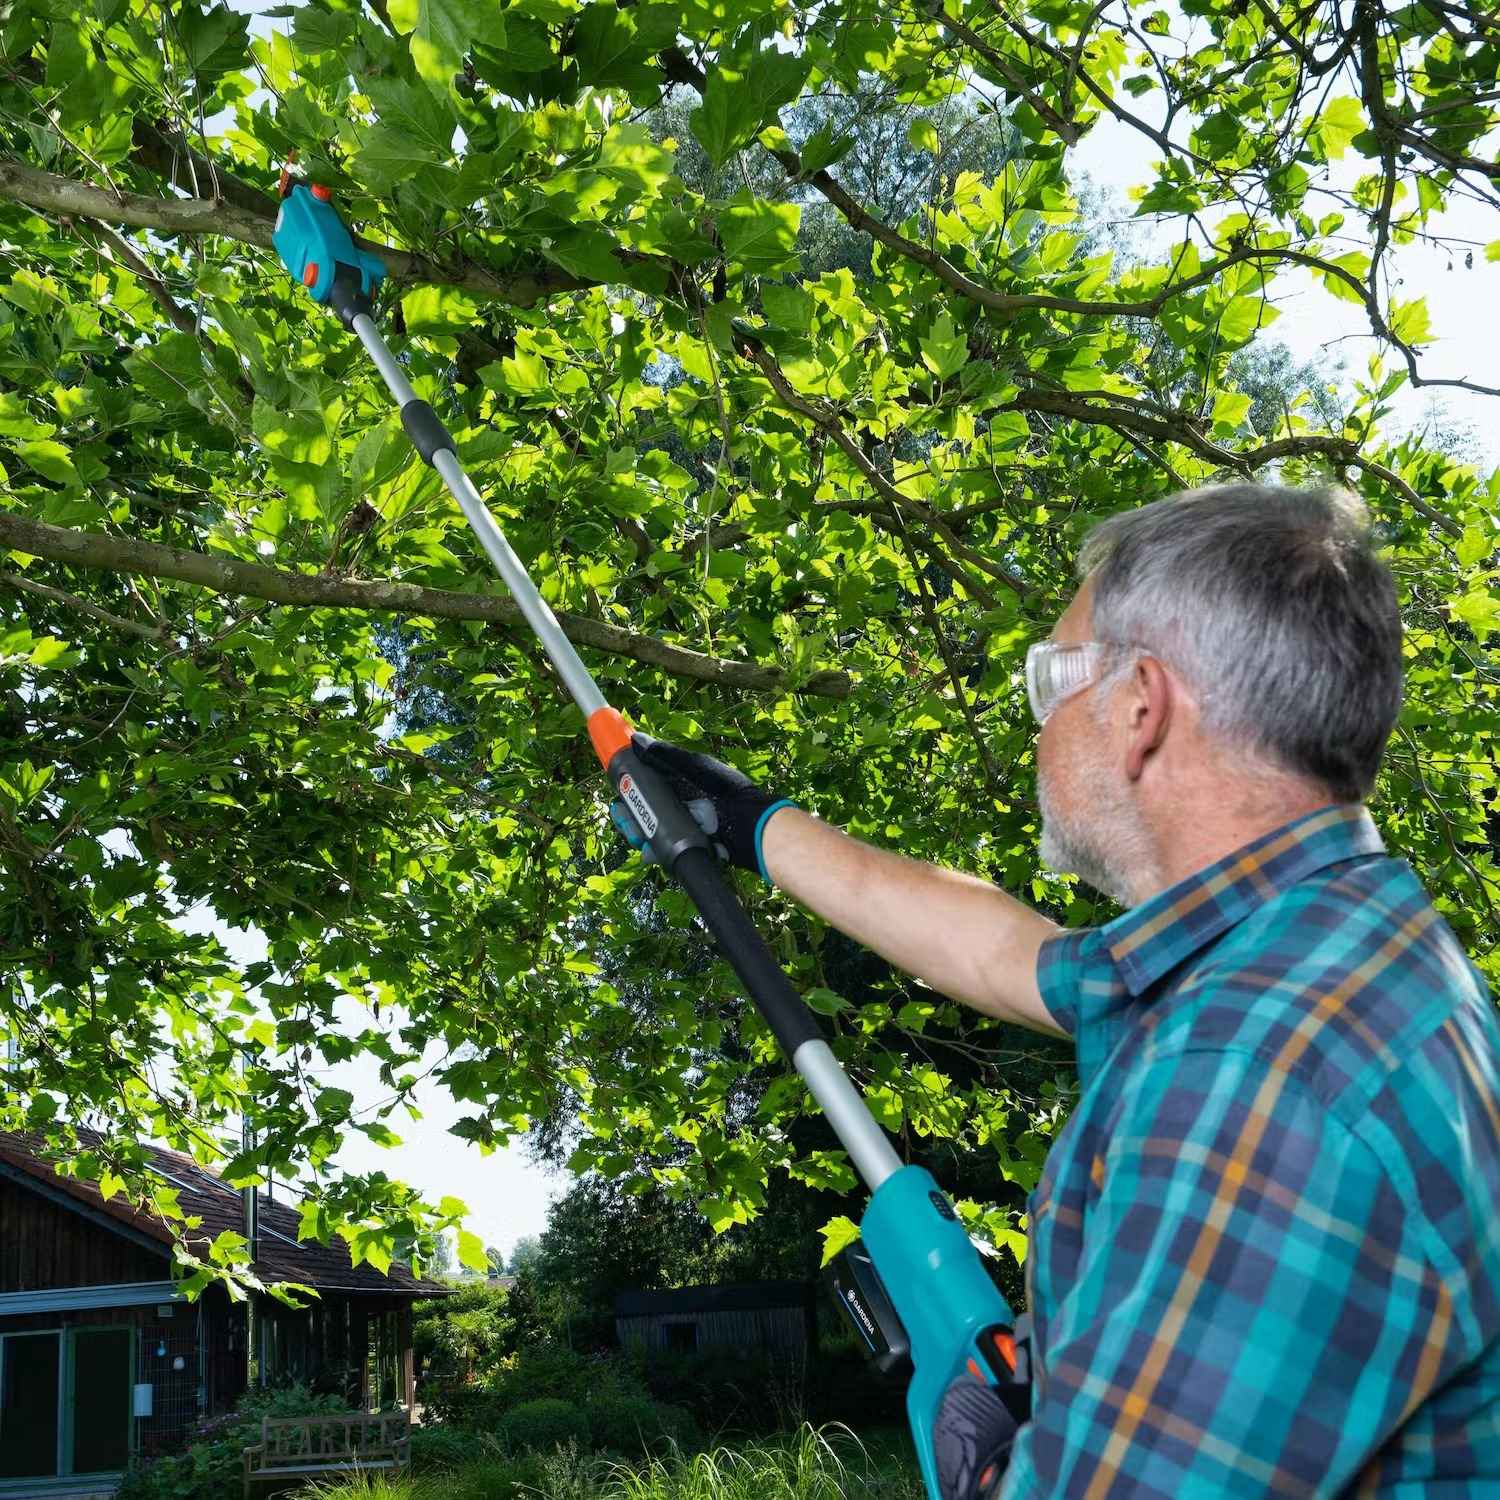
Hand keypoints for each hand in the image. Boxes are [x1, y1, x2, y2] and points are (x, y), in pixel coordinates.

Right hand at [615, 734, 796, 878]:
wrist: (749, 825)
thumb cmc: (723, 789)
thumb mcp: (694, 767)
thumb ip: (665, 755)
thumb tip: (634, 739)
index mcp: (676, 780)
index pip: (643, 781)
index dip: (628, 784)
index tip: (616, 785)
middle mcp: (675, 802)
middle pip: (640, 808)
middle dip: (627, 813)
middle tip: (622, 816)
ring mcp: (680, 825)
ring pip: (647, 829)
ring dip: (636, 832)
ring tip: (635, 836)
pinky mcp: (684, 845)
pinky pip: (662, 848)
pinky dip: (653, 850)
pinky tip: (649, 852)